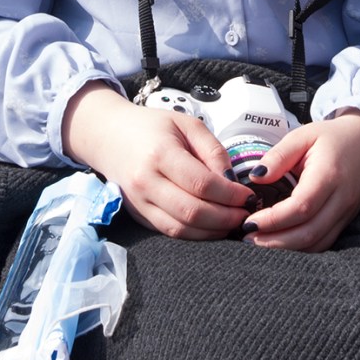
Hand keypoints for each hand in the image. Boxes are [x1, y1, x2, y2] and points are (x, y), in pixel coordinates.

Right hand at [62, 81, 253, 239]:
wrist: (110, 136)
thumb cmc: (153, 127)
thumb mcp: (188, 125)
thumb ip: (212, 150)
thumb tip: (232, 180)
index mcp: (160, 155)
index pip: (201, 183)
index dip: (230, 194)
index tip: (249, 196)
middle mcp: (147, 183)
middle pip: (192, 211)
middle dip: (225, 217)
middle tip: (247, 214)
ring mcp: (140, 203)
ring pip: (181, 228)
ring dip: (213, 231)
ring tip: (234, 223)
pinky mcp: (139, 216)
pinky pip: (170, 231)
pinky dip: (195, 234)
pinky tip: (214, 227)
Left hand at [243, 109, 359, 252]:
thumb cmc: (333, 138)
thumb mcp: (303, 135)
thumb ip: (279, 156)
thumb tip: (256, 177)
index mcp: (329, 175)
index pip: (301, 207)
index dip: (273, 220)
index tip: (249, 221)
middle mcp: (341, 198)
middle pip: (308, 232)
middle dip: (275, 241)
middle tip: (247, 238)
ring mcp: (346, 212)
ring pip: (316, 243)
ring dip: (286, 248)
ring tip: (259, 242)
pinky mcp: (346, 220)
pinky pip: (324, 243)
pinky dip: (301, 247)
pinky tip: (281, 242)